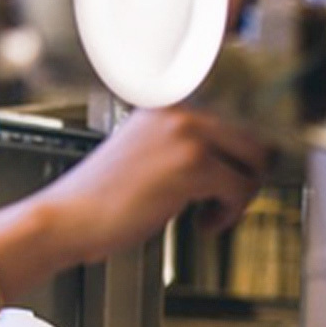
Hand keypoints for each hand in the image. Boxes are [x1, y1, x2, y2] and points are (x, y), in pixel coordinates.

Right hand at [33, 105, 271, 264]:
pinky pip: (241, 189)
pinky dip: (228, 215)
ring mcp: (188, 133)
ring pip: (255, 160)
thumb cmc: (101, 197)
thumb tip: (240, 154)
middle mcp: (182, 110)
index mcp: (170, 103)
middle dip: (248, 173)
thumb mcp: (146, 152)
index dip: (246, 147)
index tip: (243, 168)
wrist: (70, 218)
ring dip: (242, 194)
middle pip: (255, 135)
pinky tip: (202, 223)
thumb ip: (186, 144)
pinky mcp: (193, 164)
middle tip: (228, 197)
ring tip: (214, 211)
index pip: (236, 110)